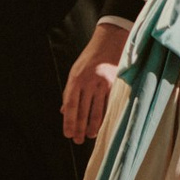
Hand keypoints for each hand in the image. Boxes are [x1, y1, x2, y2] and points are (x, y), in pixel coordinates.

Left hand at [62, 23, 128, 143]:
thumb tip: (64, 111)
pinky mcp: (116, 83)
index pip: (71, 105)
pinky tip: (105, 125)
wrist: (110, 39)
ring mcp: (103, 82)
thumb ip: (70, 91)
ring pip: (97, 109)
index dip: (69, 121)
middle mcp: (89, 81)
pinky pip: (110, 104)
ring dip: (93, 125)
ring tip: (90, 136)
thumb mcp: (76, 71)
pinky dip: (107, 116)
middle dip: (80, 127)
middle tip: (78, 140)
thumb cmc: (91, 57)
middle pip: (83, 110)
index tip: (68, 133)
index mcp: (76, 78)